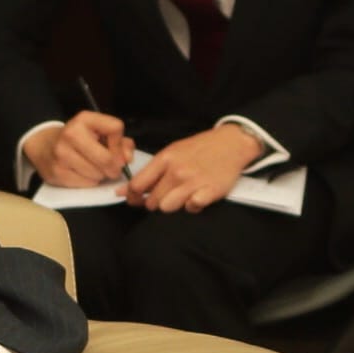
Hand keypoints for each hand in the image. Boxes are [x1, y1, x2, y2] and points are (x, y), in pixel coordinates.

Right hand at [22, 111, 132, 187]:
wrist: (44, 146)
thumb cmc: (79, 140)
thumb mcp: (99, 132)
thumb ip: (121, 142)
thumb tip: (127, 159)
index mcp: (84, 119)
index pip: (115, 127)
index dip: (120, 143)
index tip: (115, 149)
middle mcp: (71, 133)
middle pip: (107, 159)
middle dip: (114, 167)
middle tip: (112, 168)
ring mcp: (62, 154)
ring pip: (98, 174)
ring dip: (101, 175)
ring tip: (94, 168)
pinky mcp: (58, 172)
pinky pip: (87, 183)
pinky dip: (90, 182)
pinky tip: (84, 174)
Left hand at [125, 123, 263, 212]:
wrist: (231, 144)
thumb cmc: (200, 148)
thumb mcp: (172, 152)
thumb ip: (149, 172)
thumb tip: (122, 191)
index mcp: (165, 159)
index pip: (137, 185)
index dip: (133, 196)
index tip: (136, 199)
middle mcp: (177, 171)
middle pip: (152, 201)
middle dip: (155, 202)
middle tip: (165, 195)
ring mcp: (193, 182)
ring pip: (167, 208)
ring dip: (173, 205)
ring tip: (182, 195)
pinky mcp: (210, 191)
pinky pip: (191, 208)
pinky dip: (192, 206)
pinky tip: (197, 196)